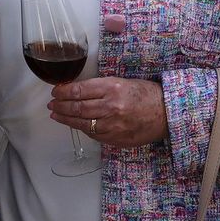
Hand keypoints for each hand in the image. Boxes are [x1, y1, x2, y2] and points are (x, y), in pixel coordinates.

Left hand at [48, 76, 166, 148]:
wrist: (167, 114)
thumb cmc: (147, 95)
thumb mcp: (124, 82)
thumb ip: (101, 87)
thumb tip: (78, 91)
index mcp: (113, 88)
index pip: (80, 90)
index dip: (64, 92)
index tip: (56, 92)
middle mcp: (111, 106)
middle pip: (77, 107)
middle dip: (61, 106)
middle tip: (52, 104)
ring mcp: (113, 125)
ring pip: (82, 122)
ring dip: (66, 119)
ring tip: (57, 115)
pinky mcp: (116, 138)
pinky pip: (93, 134)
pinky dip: (82, 128)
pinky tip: (75, 124)